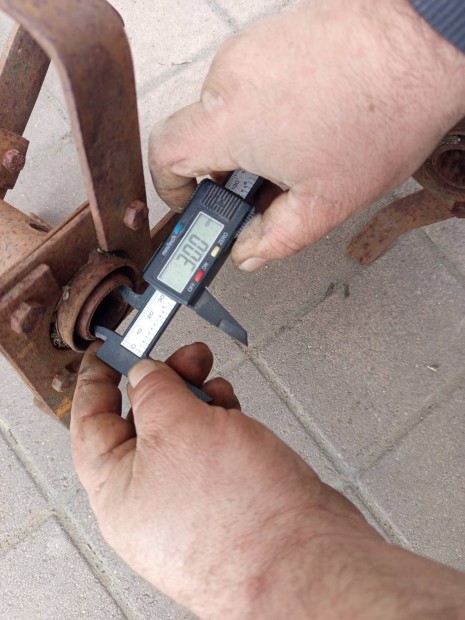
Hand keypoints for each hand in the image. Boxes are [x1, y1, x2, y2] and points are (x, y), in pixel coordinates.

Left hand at [71, 343, 464, 618]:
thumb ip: (154, 390)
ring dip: (197, 399)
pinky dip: (219, 422)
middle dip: (165, 382)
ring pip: (183, 434)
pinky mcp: (225, 500)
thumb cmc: (237, 513)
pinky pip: (211, 450)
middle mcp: (148, 501)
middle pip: (144, 424)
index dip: (98, 379)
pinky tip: (232, 410)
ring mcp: (188, 502)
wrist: (303, 560)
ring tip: (216, 384)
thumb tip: (143, 374)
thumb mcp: (178, 426)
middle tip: (187, 356)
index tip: (109, 350)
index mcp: (116, 490)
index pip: (91, 422)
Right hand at [149, 0, 464, 271]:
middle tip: (264, 182)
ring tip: (299, 143)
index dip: (171, 187)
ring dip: (249, 132)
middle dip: (224, 165)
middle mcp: (231, 76)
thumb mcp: (326, 203)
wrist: (426, 41)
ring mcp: (250, 47)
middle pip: (197, 131)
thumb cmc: (385, 117)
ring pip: (226, 104)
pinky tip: (308, 113)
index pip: (163, 154)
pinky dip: (267, 102)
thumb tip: (246, 251)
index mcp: (232, 123)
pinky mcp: (270, 30)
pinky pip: (251, 76)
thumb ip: (274, 239)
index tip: (195, 200)